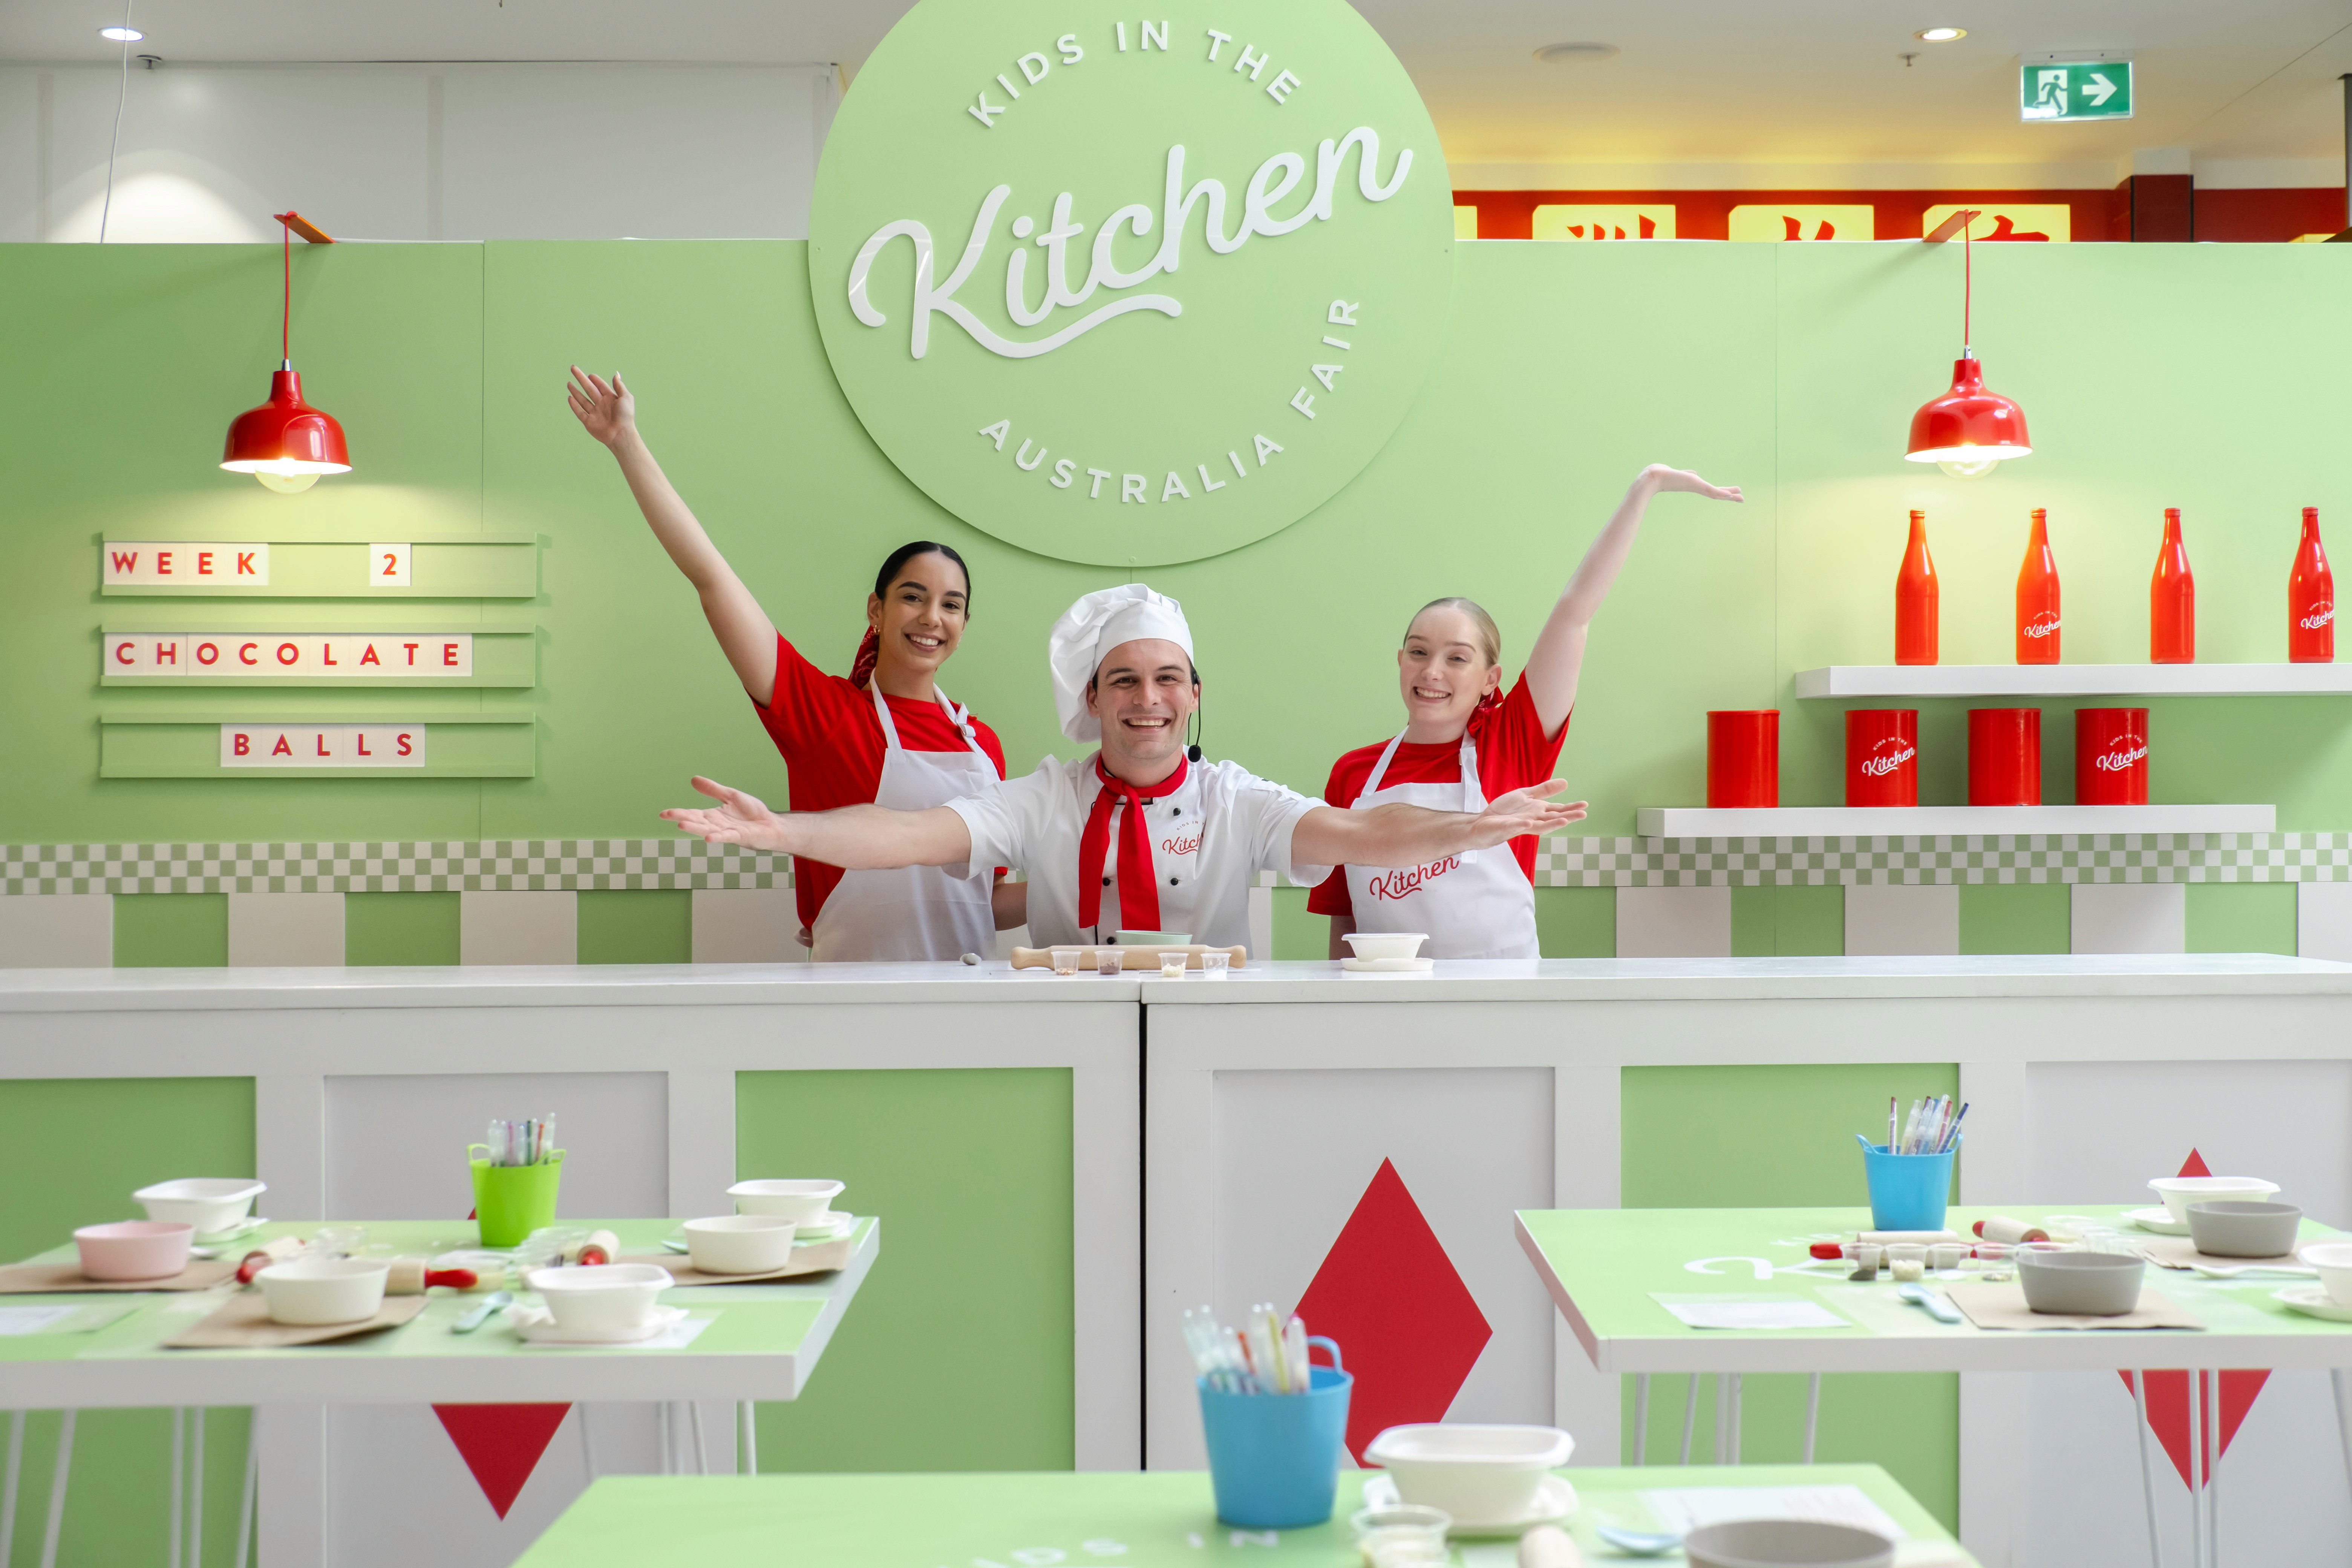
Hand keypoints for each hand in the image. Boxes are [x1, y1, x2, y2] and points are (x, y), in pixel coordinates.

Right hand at [567, 366, 635, 446]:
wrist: (621, 434)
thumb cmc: (626, 416)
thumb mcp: (626, 397)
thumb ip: (619, 386)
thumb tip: (616, 374)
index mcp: (611, 398)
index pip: (600, 386)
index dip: (595, 380)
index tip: (590, 375)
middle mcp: (602, 405)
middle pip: (589, 389)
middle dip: (580, 378)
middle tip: (573, 368)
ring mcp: (595, 413)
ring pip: (582, 400)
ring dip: (575, 391)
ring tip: (569, 383)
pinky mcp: (589, 422)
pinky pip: (580, 412)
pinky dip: (574, 405)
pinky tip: (570, 397)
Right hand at [660, 776, 791, 850]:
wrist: (770, 824)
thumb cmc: (751, 813)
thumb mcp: (731, 796)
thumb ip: (713, 790)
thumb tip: (693, 779)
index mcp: (713, 816)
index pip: (693, 814)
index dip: (679, 813)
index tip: (663, 814)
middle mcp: (717, 825)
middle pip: (696, 821)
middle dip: (682, 818)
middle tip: (667, 815)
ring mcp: (727, 832)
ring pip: (708, 830)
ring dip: (695, 828)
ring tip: (682, 825)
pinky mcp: (740, 836)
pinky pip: (727, 837)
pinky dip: (718, 837)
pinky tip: (709, 838)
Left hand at [1465, 779, 1588, 847]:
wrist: (1484, 821)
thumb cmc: (1506, 811)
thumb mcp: (1527, 795)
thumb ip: (1545, 790)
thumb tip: (1566, 782)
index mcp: (1538, 811)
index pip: (1557, 809)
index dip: (1571, 807)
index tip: (1585, 805)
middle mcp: (1533, 820)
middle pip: (1553, 818)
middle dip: (1568, 816)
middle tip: (1583, 814)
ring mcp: (1520, 825)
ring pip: (1539, 826)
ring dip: (1552, 824)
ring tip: (1564, 821)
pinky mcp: (1506, 827)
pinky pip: (1515, 827)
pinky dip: (1522, 825)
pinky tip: (1529, 823)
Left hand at [1637, 464, 1741, 502]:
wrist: (1654, 477)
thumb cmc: (1663, 475)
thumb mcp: (1679, 473)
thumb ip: (1688, 474)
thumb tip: (1693, 473)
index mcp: (1695, 486)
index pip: (1711, 490)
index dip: (1722, 492)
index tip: (1731, 494)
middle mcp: (1696, 488)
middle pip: (1716, 494)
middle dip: (1729, 496)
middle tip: (1742, 499)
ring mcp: (1695, 487)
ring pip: (1715, 493)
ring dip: (1728, 495)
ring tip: (1740, 497)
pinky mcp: (1694, 484)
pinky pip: (1710, 490)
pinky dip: (1720, 493)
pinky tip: (1729, 495)